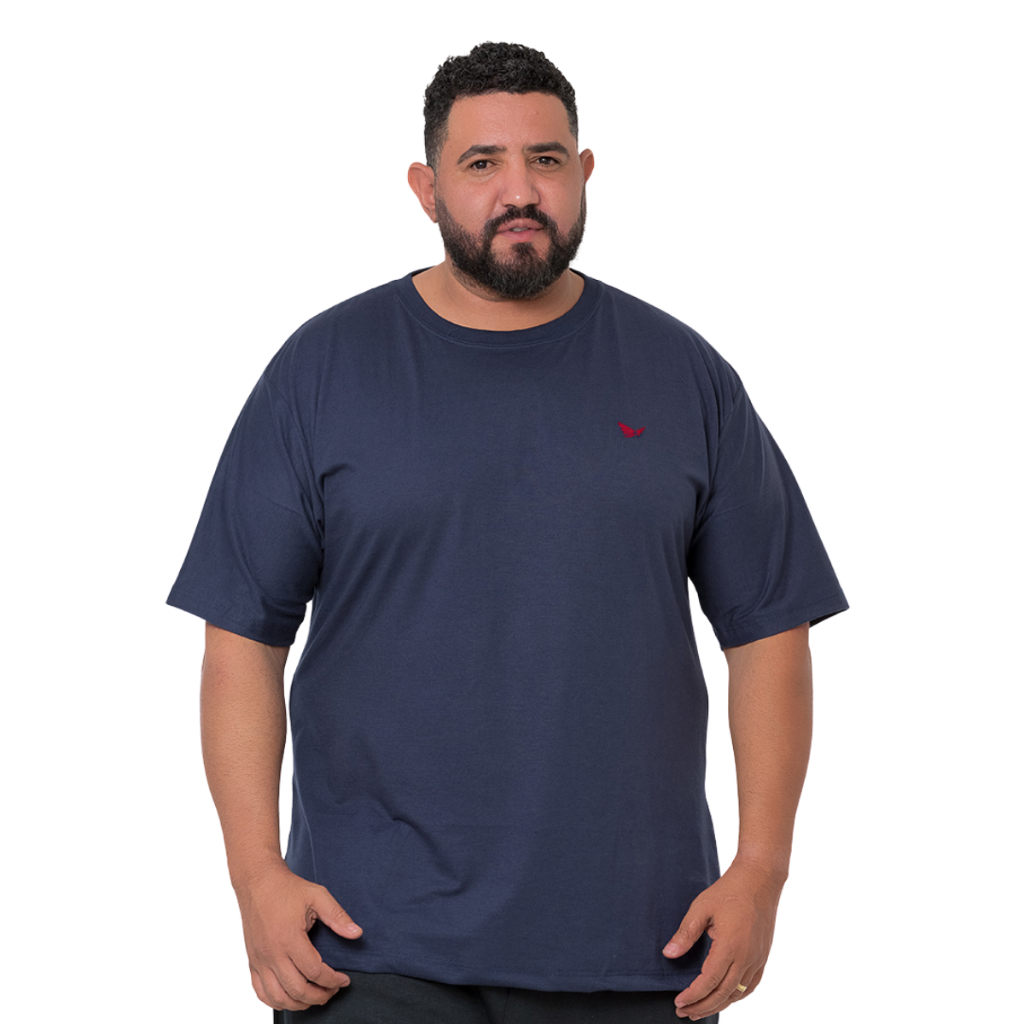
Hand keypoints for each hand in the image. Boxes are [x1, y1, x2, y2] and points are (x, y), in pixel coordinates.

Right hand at [235, 861, 363, 1010]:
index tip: (344, 979)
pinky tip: (290, 997)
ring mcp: (260, 960)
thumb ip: (338, 916)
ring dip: (299, 1004)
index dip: (332, 980)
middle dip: (320, 996)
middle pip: (297, 990)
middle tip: (333, 991)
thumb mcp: (317, 896)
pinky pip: (261, 993)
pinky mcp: (252, 962)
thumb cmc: (287, 888)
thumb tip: (357, 933)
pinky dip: (276, 1002)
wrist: (258, 882)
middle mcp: (272, 954)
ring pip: (278, 997)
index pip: (314, 971)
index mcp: (289, 938)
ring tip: (315, 997)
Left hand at [662, 860, 783, 1019]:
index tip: (678, 1002)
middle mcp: (747, 957)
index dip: (693, 995)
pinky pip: (750, 986)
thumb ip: (685, 933)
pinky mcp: (763, 957)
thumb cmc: (729, 891)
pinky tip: (724, 998)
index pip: (709, 981)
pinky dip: (736, 997)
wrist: (759, 880)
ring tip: (700, 1010)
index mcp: (731, 945)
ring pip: (738, 994)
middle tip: (684, 1012)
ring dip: (718, 1005)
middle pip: (723, 994)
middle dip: (702, 1006)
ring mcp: (758, 959)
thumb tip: (668, 954)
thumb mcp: (701, 907)